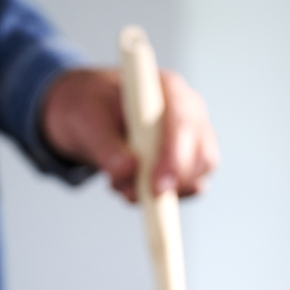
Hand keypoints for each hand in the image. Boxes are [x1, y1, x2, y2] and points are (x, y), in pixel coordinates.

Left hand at [40, 68, 219, 202]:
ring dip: (162, 194)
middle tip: (131, 195)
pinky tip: (130, 187)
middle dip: (173, 184)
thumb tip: (127, 171)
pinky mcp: (186, 164)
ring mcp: (192, 139)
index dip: (174, 158)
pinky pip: (185, 190)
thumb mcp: (87, 122)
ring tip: (119, 185)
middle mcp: (189, 113)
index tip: (156, 187)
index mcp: (168, 90)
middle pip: (203, 156)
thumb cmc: (90, 108)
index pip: (183, 124)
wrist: (91, 114)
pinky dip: (160, 200)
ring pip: (196, 179)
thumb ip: (106, 147)